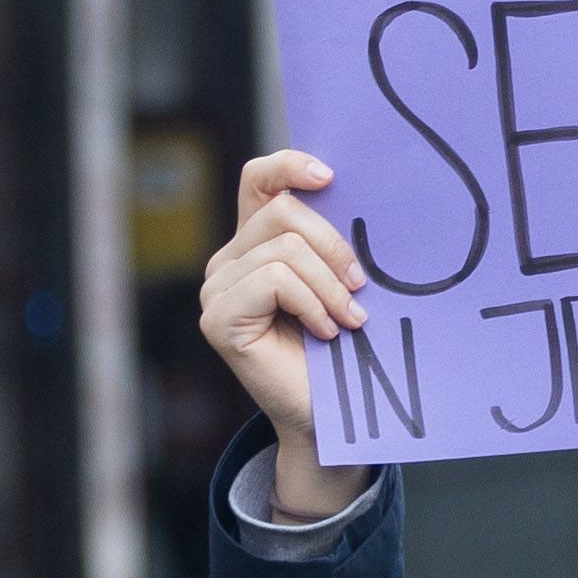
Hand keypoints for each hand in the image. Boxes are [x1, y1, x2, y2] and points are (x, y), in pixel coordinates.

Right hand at [199, 150, 364, 514]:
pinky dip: (312, 304)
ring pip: (284, 250)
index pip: (259, 179)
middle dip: (334, 247)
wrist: (329, 412)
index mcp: (256, 240)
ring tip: (348, 318)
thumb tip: (353, 192)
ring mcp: (217, 288)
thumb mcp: (341, 279)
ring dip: (329, 286)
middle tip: (360, 287)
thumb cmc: (343, 343)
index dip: (290, 165)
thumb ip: (332, 240)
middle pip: (283, 213)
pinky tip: (326, 332)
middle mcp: (229, 259)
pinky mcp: (218, 317)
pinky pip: (274, 281)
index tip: (332, 176)